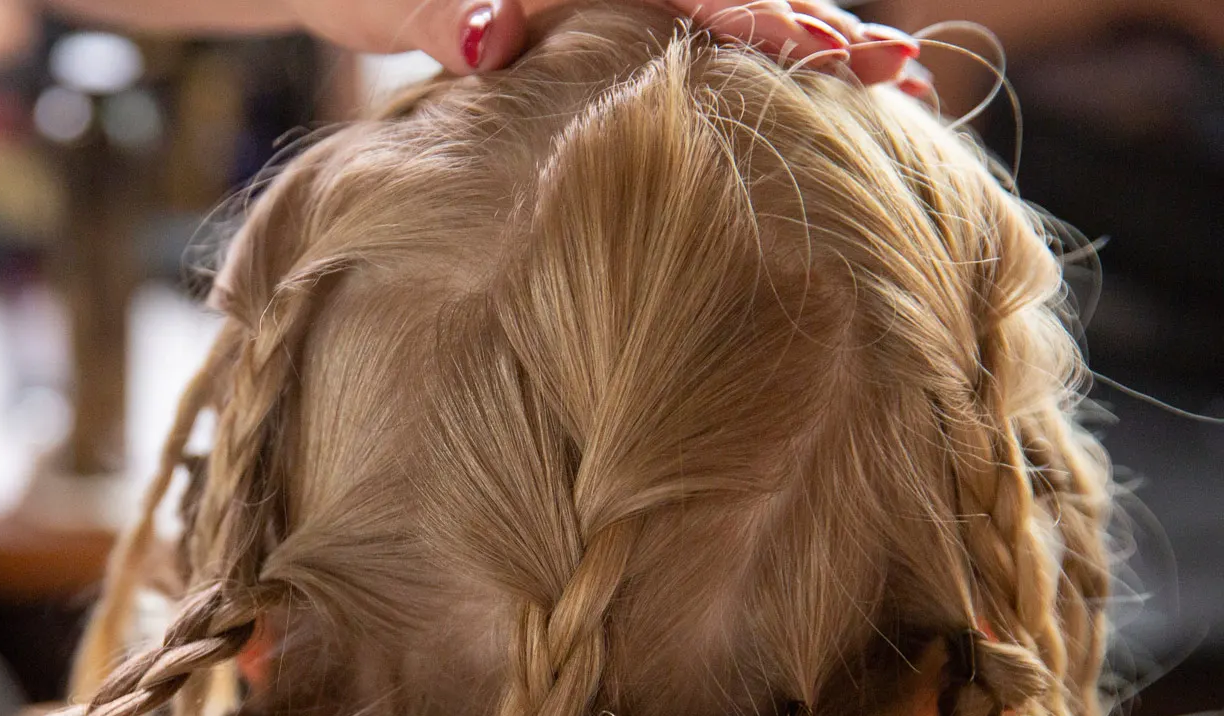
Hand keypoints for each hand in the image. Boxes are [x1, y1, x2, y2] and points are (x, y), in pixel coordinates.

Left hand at [280, 0, 926, 91]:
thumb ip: (436, 11)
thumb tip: (497, 39)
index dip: (752, 11)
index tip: (821, 48)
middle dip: (812, 24)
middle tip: (902, 75)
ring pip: (721, 4)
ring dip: (804, 39)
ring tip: (895, 85)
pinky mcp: (597, 11)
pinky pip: (689, 28)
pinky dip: (753, 52)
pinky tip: (818, 83)